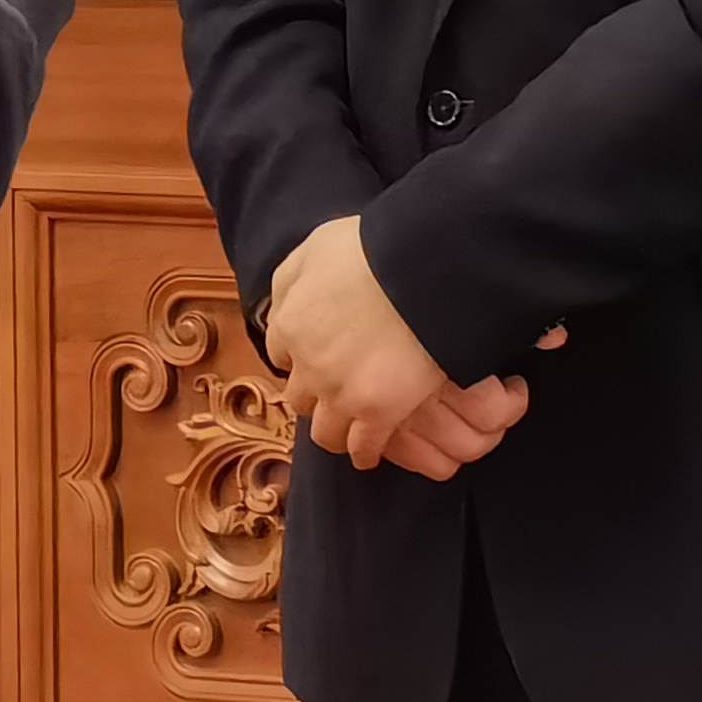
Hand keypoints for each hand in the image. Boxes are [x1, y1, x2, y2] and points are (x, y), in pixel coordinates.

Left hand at [264, 218, 532, 477]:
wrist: (420, 272)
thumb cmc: (370, 250)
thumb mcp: (314, 247)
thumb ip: (291, 279)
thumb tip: (284, 305)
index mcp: (291, 324)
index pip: (280, 352)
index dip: (297, 354)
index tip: (310, 355)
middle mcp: (308, 367)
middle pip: (299, 396)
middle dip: (313, 393)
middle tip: (331, 390)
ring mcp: (342, 395)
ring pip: (325, 431)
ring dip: (333, 430)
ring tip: (347, 430)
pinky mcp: (379, 414)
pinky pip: (364, 447)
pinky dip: (365, 452)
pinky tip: (370, 454)